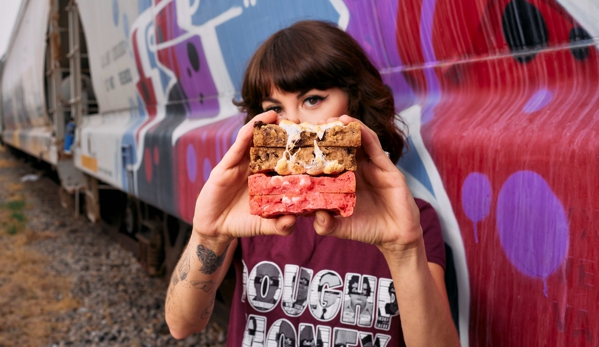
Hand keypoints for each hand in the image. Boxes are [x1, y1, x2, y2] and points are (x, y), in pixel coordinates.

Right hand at [192, 111, 295, 247]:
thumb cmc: (242, 224)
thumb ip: (279, 226)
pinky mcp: (226, 165)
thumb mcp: (264, 226)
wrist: (215, 228)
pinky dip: (247, 133)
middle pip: (273, 146)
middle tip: (301, 123)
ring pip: (255, 140)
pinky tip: (256, 123)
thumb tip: (293, 221)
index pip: (287, 162)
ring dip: (266, 126)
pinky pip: (238, 146)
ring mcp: (242, 164)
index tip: (315, 142)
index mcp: (269, 179)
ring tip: (279, 116)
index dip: (299, 151)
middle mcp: (257, 168)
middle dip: (285, 134)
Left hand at [314, 115, 422, 254]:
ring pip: (357, 141)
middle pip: (341, 147)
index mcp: (344, 181)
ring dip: (345, 128)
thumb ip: (326, 225)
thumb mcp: (342, 228)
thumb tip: (315, 217)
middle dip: (328, 135)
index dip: (315, 151)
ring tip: (331, 120)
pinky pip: (374, 145)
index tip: (299, 143)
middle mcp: (357, 170)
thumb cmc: (368, 229)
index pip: (327, 161)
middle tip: (312, 125)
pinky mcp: (386, 167)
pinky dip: (363, 132)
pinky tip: (352, 123)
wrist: (396, 236)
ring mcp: (371, 167)